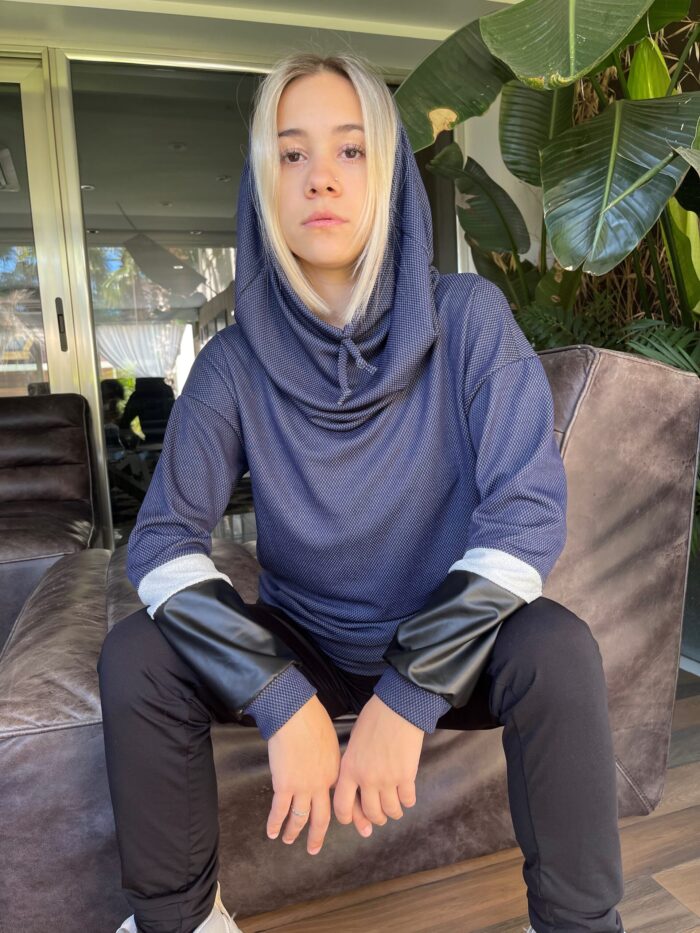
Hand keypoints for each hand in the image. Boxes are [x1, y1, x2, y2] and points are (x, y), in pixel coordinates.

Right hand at [266, 694, 340, 855]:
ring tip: (288, 840)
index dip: (344, 816)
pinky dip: (275, 823)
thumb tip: (326, 765)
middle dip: (317, 836)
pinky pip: (280, 810)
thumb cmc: (313, 721)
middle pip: (321, 817)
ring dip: (293, 832)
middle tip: (314, 849)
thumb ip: (331, 760)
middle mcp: (322, 785)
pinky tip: (272, 832)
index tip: (345, 826)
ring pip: (300, 818)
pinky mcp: (284, 785)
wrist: (295, 716)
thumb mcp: (331, 743)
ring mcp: (303, 787)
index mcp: (336, 773)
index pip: (341, 801)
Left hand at [333, 694, 422, 837]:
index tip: (354, 820)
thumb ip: (353, 765)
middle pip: (370, 813)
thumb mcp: (354, 742)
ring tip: (395, 809)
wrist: (398, 707)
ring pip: (390, 811)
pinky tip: (407, 797)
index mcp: (348, 769)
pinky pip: (408, 800)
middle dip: (375, 818)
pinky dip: (408, 801)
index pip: (342, 807)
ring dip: (393, 813)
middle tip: (379, 817)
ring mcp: (387, 779)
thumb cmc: (374, 719)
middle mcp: (366, 779)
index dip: (348, 818)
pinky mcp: (406, 776)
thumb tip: (358, 785)